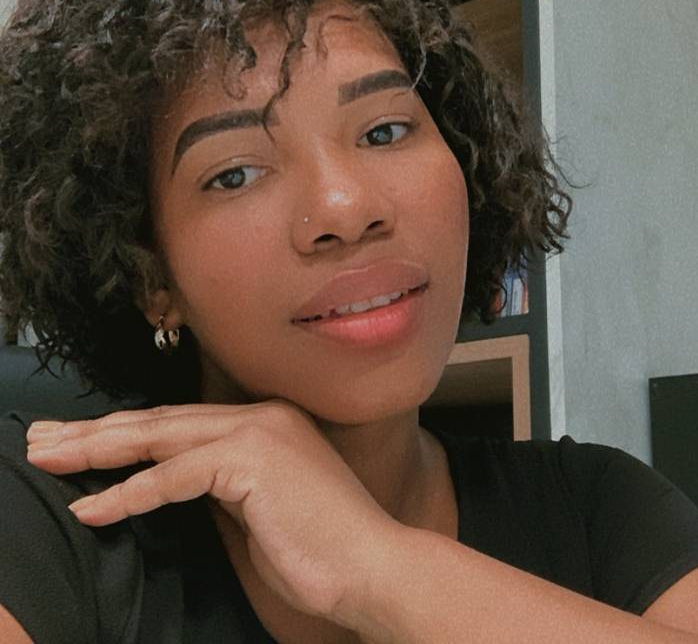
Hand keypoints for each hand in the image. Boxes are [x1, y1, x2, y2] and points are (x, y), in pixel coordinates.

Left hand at [25, 401, 401, 625]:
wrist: (370, 565)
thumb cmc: (316, 548)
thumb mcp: (256, 508)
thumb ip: (218, 484)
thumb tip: (170, 481)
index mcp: (264, 422)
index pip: (180, 424)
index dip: (125, 432)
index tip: (80, 442)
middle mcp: (260, 415)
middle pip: (162, 423)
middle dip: (98, 432)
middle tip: (44, 438)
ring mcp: (257, 431)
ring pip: (161, 438)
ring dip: (100, 451)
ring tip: (50, 459)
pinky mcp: (252, 459)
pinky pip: (174, 476)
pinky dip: (129, 494)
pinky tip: (91, 508)